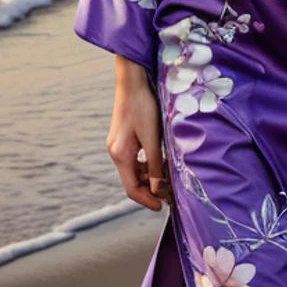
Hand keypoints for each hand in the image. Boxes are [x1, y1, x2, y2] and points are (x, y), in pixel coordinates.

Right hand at [106, 57, 171, 211]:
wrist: (133, 79)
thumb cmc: (143, 106)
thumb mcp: (152, 137)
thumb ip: (154, 165)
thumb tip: (158, 190)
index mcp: (120, 155)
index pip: (131, 189)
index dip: (147, 200)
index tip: (163, 207)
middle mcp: (116, 151)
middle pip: (132, 180)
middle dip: (150, 189)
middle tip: (171, 193)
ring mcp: (118, 143)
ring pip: (134, 169)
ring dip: (150, 176)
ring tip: (169, 177)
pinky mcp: (124, 136)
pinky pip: (135, 157)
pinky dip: (148, 163)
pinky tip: (161, 159)